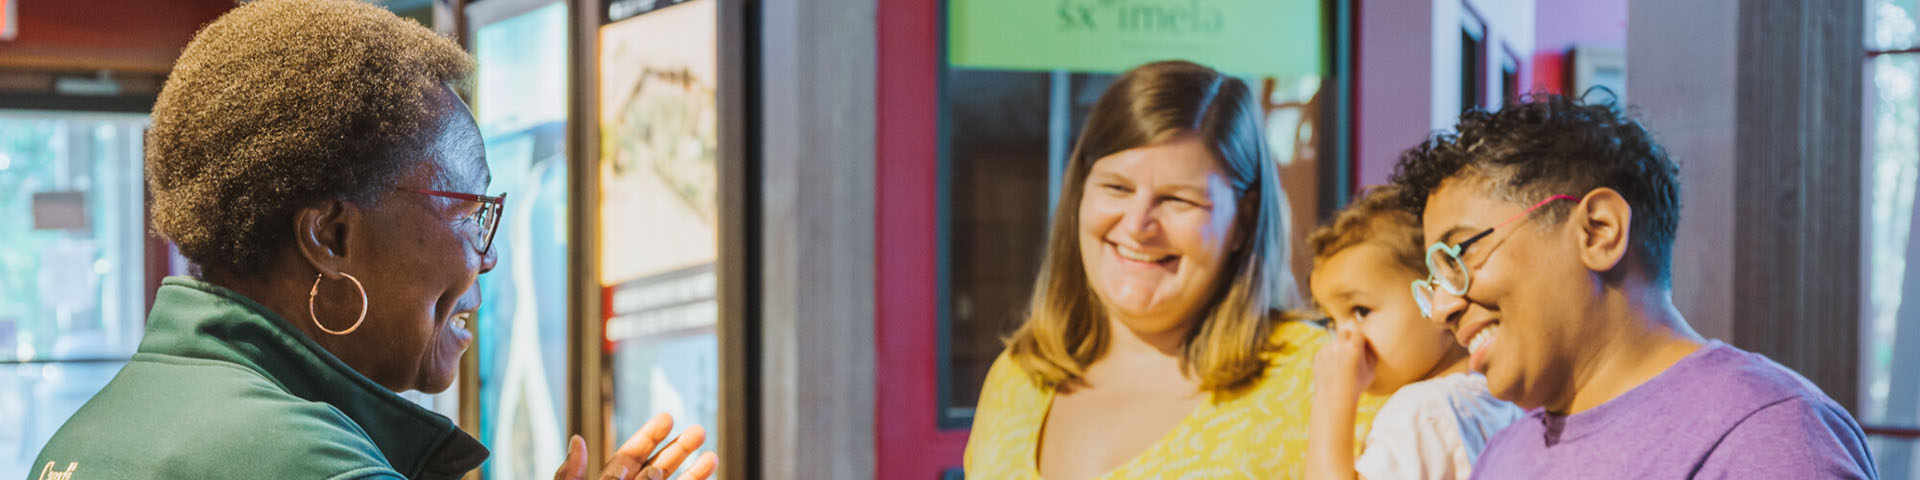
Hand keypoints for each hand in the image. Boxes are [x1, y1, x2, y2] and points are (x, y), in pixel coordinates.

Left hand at [552, 413, 719, 479]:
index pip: (630, 456)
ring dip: (693, 473)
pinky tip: (708, 471)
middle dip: (679, 449)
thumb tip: (576, 440)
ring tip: (712, 455)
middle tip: (698, 431)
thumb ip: (570, 473)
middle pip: (657, 468)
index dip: (650, 436)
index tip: (668, 418)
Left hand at [1313, 324, 1374, 403]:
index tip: (1361, 344)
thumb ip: (1371, 353)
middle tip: (1351, 347)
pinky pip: (1326, 351)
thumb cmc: (1357, 384)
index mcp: (1354, 347)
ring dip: (1338, 349)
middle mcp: (1339, 345)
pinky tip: (1333, 370)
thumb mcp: (1370, 370)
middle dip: (1348, 337)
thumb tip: (1368, 342)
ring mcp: (1327, 350)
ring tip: (1342, 366)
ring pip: (1334, 343)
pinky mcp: (1318, 355)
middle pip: (1344, 332)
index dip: (1360, 338)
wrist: (1335, 397)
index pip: (1358, 332)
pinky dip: (1329, 357)